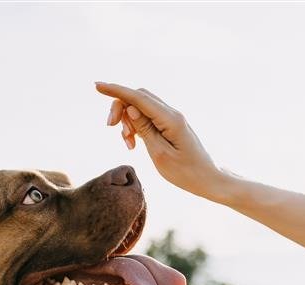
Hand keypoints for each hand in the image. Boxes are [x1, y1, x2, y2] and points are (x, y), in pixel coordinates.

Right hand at [95, 82, 228, 200]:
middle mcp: (171, 114)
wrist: (207, 179)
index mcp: (171, 119)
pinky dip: (135, 126)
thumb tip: (131, 109)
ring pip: (140, 107)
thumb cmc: (185, 172)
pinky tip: (132, 143)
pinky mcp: (168, 125)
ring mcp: (170, 118)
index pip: (138, 98)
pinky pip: (146, 117)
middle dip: (120, 109)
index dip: (116, 90)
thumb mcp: (160, 154)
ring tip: (127, 144)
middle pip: (137, 98)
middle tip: (110, 128)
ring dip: (127, 121)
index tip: (96, 85)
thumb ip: (144, 130)